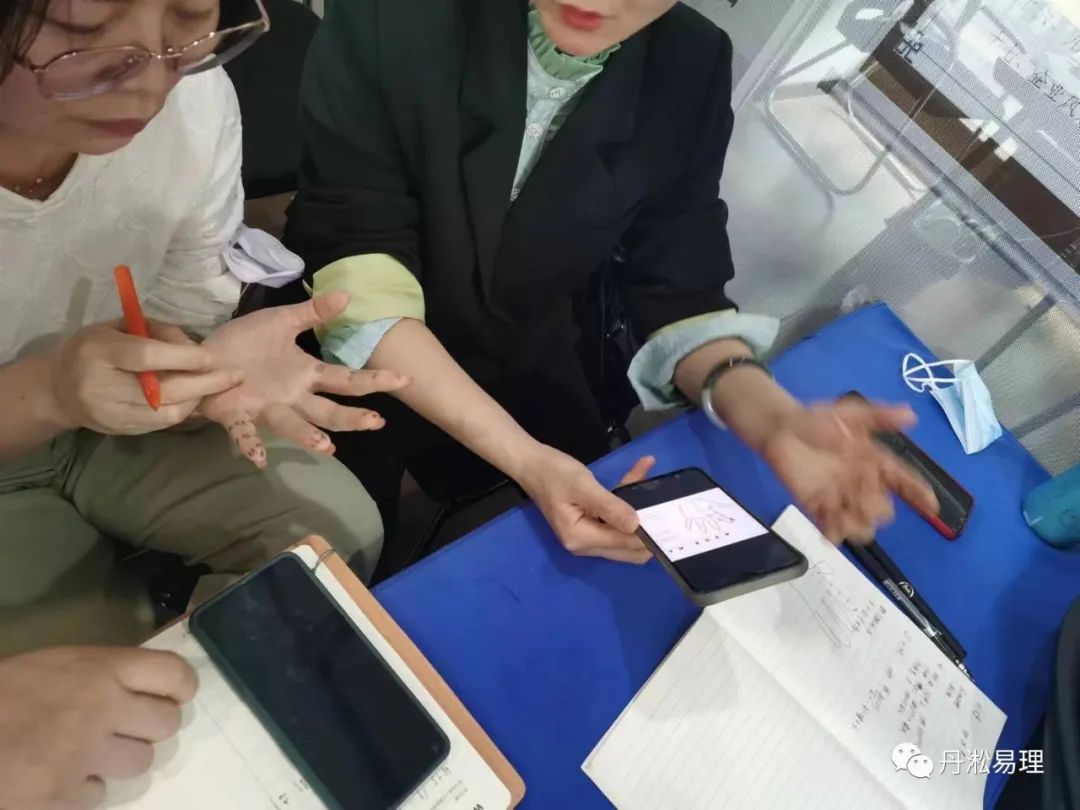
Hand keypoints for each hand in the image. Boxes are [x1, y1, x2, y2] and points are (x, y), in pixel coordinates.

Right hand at [0, 646, 196, 809]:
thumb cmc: (0, 693)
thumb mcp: (51, 666)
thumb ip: (97, 676)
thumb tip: (137, 690)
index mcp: (99, 668)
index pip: (173, 673)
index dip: (180, 686)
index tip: (174, 694)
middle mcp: (102, 709)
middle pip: (167, 723)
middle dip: (151, 727)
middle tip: (127, 728)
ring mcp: (84, 755)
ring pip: (140, 763)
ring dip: (119, 761)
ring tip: (85, 753)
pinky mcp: (62, 797)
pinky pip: (97, 796)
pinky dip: (80, 792)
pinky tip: (53, 778)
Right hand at [47, 321, 241, 435]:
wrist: (59, 388)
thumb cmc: (95, 348)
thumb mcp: (119, 327)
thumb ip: (156, 332)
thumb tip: (195, 346)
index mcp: (99, 352)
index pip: (146, 357)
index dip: (183, 357)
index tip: (212, 356)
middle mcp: (103, 387)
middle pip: (164, 391)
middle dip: (205, 384)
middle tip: (234, 376)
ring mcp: (111, 414)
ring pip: (168, 413)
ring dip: (198, 399)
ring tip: (217, 386)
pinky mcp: (121, 431)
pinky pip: (162, 423)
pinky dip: (184, 410)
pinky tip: (196, 398)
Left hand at [198, 293, 409, 466]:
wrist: (201, 357)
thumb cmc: (243, 343)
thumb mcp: (278, 321)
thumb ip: (311, 313)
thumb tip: (347, 296)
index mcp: (304, 374)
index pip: (346, 379)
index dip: (374, 380)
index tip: (403, 380)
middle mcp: (291, 397)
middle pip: (327, 411)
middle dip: (351, 418)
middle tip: (376, 423)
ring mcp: (265, 408)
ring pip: (292, 425)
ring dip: (307, 436)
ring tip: (328, 447)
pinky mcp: (236, 414)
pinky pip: (245, 432)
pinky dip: (250, 445)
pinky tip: (258, 458)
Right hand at [518, 447, 656, 562]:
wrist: (530, 463)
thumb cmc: (553, 473)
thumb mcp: (583, 486)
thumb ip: (610, 506)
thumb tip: (636, 525)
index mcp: (580, 538)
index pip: (623, 543)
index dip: (646, 533)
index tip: (666, 517)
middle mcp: (584, 545)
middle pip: (627, 548)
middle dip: (647, 526)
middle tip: (664, 502)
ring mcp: (587, 537)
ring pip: (624, 534)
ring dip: (639, 512)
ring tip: (647, 476)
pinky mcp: (589, 526)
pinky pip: (615, 522)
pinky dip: (627, 504)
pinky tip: (639, 474)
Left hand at [761, 399, 938, 543]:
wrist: (780, 428)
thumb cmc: (816, 419)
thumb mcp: (850, 414)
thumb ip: (879, 416)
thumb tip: (911, 415)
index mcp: (874, 462)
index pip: (903, 480)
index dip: (918, 492)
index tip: (930, 505)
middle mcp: (862, 484)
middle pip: (883, 509)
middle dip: (877, 509)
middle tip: (860, 496)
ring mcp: (840, 497)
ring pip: (862, 525)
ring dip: (859, 526)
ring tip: (844, 517)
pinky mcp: (817, 506)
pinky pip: (831, 527)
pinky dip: (834, 534)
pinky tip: (830, 533)